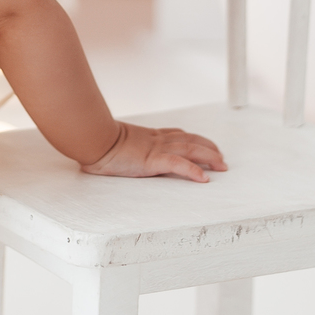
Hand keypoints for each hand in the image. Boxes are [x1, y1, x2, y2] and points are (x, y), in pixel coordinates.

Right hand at [80, 122, 225, 181]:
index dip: (194, 140)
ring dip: (209, 157)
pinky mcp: (152, 160)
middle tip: (222, 159)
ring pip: (190, 149)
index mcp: (148, 137)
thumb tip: (113, 158)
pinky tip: (204, 179)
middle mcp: (156, 140)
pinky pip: (178, 164)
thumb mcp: (114, 146)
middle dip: (208, 148)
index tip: (205, 145)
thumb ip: (121, 150)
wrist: (93, 139)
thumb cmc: (96, 143)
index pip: (177, 135)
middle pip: (190, 140)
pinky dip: (193, 170)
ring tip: (222, 166)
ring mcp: (155, 149)